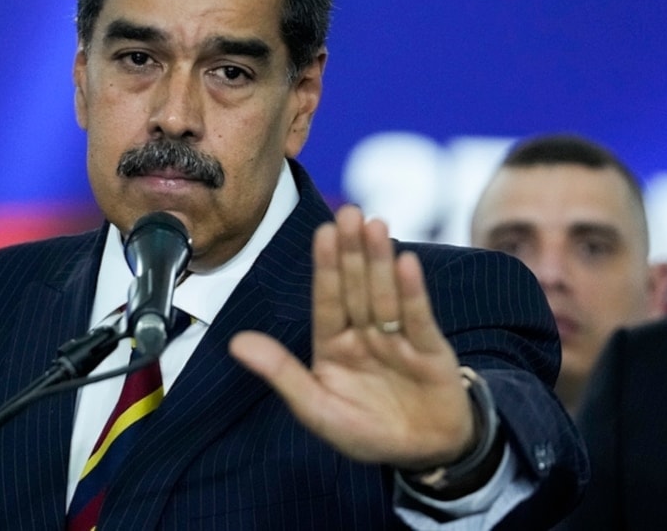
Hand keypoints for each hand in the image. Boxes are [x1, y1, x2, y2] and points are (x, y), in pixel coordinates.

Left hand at [229, 205, 475, 470]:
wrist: (424, 454)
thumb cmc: (366, 431)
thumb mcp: (317, 408)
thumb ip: (281, 373)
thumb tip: (235, 343)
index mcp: (333, 345)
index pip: (327, 300)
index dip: (325, 267)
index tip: (323, 232)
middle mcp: (364, 334)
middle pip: (356, 288)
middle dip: (352, 252)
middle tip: (350, 212)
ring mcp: (398, 339)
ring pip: (385, 295)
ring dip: (380, 261)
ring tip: (375, 225)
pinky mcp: (431, 350)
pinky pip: (419, 318)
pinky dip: (412, 292)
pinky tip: (406, 262)